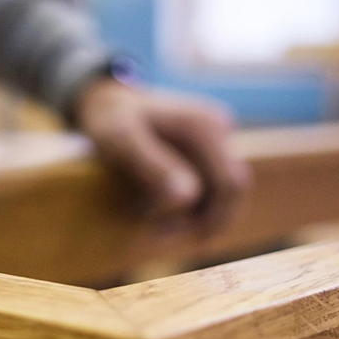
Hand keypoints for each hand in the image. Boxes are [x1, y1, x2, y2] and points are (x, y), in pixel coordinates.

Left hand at [74, 79, 250, 232]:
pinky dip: (189, 204)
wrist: (107, 102)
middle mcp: (219, 129)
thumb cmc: (109, 121)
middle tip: (158, 235)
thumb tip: (187, 198)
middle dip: (201, 221)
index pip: (230, 185)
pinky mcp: (208, 149)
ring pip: (221, 192)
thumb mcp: (119, 141)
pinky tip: (155, 208)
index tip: (163, 232)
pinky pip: (209, 185)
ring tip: (153, 224)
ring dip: (195, 215)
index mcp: (205, 126)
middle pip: (231, 191)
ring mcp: (217, 138)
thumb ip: (152, 166)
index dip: (208, 217)